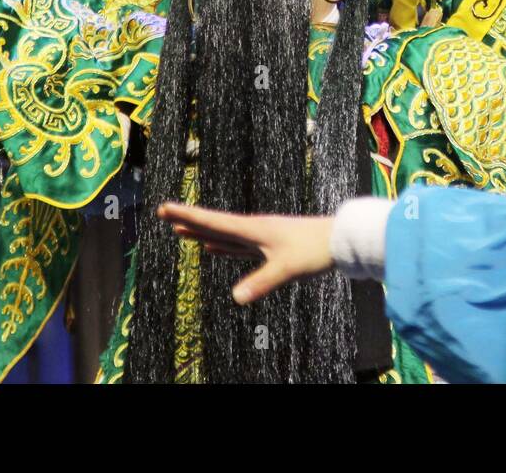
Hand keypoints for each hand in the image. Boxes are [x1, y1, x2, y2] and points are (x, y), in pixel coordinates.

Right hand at [158, 203, 334, 303]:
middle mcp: (254, 230)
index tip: (165, 207)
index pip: (214, 222)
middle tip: (164, 213)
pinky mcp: (269, 246)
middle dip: (189, 220)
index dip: (188, 216)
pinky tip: (213, 246)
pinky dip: (222, 245)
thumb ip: (262, 282)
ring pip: (224, 235)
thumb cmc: (315, 250)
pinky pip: (237, 246)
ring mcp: (261, 237)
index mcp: (254, 229)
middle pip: (214, 225)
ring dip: (202, 232)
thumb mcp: (287, 268)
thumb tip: (236, 298)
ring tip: (181, 229)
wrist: (340, 240)